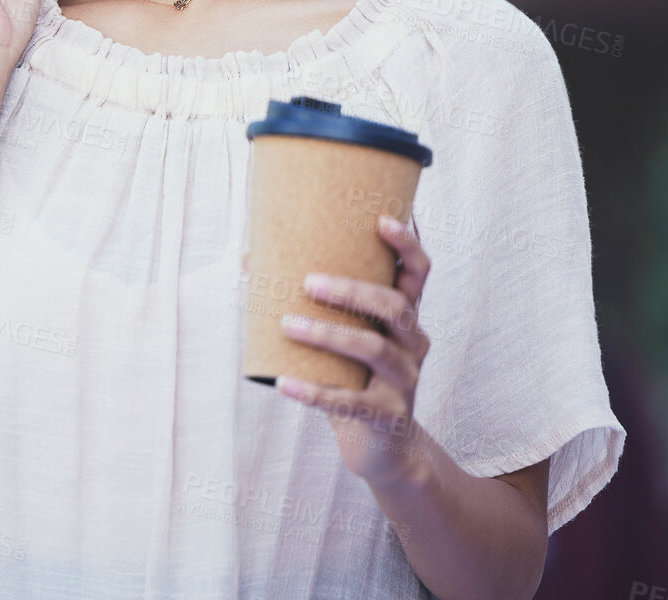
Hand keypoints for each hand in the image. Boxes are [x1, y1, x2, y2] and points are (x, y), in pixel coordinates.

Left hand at [275, 215, 433, 488]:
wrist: (382, 448)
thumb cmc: (353, 379)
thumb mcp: (339, 339)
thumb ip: (307, 304)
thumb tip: (249, 258)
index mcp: (404, 319)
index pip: (418, 274)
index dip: (405, 245)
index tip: (380, 220)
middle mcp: (413, 345)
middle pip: (394, 306)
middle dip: (352, 290)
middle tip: (308, 282)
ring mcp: (405, 382)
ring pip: (373, 349)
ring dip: (328, 333)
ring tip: (287, 324)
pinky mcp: (388, 416)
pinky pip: (350, 402)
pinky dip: (313, 392)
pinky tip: (281, 384)